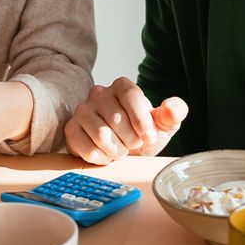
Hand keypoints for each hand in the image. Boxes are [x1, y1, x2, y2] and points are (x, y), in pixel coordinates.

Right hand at [63, 76, 187, 164]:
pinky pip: (86, 147)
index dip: (142, 120)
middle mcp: (99, 93)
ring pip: (101, 134)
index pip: (131, 96)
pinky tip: (107, 155)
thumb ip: (173, 114)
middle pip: (116, 118)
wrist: (122, 153)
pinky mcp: (71, 129)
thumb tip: (173, 108)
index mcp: (122, 86)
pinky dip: (102, 158)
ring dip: (117, 151)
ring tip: (121, 151)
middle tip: (134, 145)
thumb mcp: (163, 125)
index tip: (149, 138)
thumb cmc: (141, 135)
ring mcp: (82, 110)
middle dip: (131, 140)